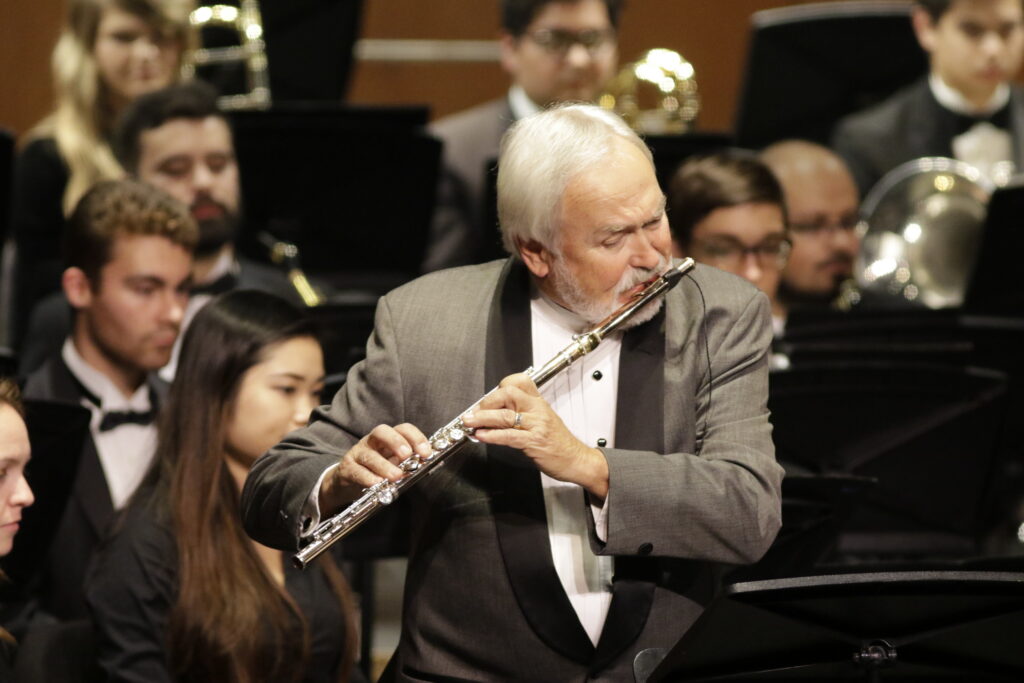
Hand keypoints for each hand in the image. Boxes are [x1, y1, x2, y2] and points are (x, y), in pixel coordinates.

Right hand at [319, 423, 431, 512]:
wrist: (347, 482)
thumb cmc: (377, 471)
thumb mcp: (395, 465)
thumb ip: (412, 463)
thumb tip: (437, 462)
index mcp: (388, 438)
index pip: (402, 429)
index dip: (415, 437)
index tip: (426, 453)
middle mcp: (372, 441)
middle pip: (382, 431)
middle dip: (396, 442)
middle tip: (407, 456)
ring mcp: (357, 453)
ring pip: (369, 454)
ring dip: (383, 465)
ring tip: (396, 476)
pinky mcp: (346, 469)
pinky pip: (356, 471)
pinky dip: (368, 478)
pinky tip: (377, 484)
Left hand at [462, 373, 608, 498]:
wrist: (576, 460)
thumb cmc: (559, 442)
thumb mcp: (543, 420)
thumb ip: (523, 413)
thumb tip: (495, 412)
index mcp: (539, 402)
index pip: (519, 381)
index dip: (500, 387)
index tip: (487, 399)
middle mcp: (537, 410)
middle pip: (507, 394)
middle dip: (486, 402)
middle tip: (474, 412)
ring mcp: (536, 425)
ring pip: (504, 415)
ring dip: (482, 419)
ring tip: (469, 422)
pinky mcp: (534, 442)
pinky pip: (508, 435)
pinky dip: (491, 435)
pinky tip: (481, 436)